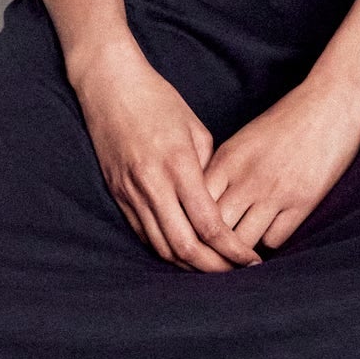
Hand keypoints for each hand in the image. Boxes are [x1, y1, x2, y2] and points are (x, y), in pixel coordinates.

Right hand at [67, 34, 263, 271]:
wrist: (108, 85)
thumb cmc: (157, 99)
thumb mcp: (194, 128)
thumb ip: (208, 168)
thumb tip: (219, 200)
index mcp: (178, 165)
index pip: (209, 223)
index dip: (232, 249)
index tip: (251, 259)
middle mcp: (153, 184)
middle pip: (185, 246)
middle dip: (213, 267)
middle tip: (236, 273)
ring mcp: (131, 192)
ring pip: (161, 246)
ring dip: (189, 265)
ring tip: (213, 269)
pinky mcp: (118, 194)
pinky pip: (144, 234)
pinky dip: (165, 250)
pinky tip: (184, 254)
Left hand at [203, 71, 359, 252]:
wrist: (332, 102)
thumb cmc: (287, 120)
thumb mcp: (245, 140)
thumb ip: (223, 170)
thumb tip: (202, 203)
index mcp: (228, 159)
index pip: (194, 205)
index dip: (192, 224)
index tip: (195, 235)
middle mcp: (247, 178)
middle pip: (214, 229)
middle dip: (211, 247)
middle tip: (213, 256)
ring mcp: (275, 191)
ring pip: (243, 242)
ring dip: (240, 251)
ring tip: (240, 255)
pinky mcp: (303, 201)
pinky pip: (275, 239)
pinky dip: (270, 242)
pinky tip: (269, 234)